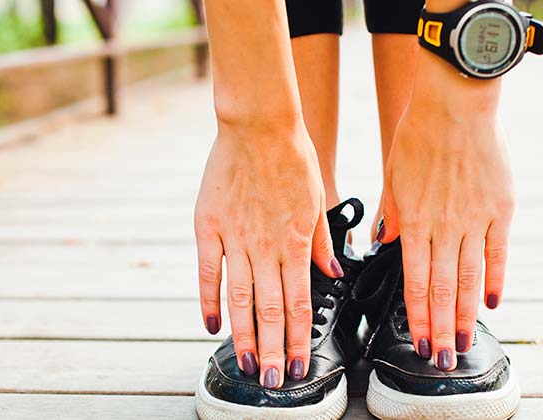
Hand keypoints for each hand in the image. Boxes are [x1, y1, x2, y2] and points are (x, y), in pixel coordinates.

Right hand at [194, 121, 341, 387]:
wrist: (259, 124)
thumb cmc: (294, 158)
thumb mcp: (317, 199)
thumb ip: (322, 241)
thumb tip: (333, 273)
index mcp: (296, 242)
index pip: (299, 302)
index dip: (298, 337)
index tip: (300, 364)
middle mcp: (266, 246)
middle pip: (269, 309)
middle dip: (274, 349)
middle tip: (274, 380)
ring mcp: (235, 238)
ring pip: (240, 298)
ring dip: (244, 336)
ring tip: (248, 365)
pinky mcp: (209, 226)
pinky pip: (208, 271)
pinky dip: (209, 299)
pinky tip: (211, 326)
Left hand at [379, 53, 513, 370]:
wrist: (456, 105)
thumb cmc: (419, 137)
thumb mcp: (393, 176)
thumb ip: (393, 213)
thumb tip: (386, 242)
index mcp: (414, 221)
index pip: (414, 281)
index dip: (417, 316)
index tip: (419, 343)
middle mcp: (443, 228)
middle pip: (441, 289)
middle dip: (440, 329)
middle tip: (443, 360)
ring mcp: (474, 220)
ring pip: (469, 278)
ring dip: (465, 314)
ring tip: (464, 343)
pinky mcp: (500, 209)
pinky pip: (498, 253)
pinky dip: (496, 279)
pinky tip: (493, 303)